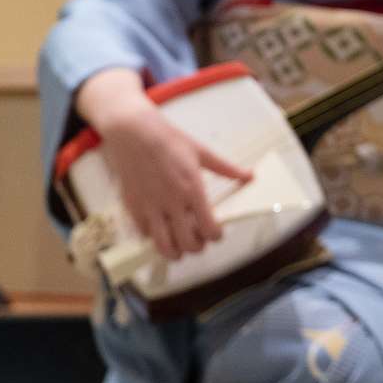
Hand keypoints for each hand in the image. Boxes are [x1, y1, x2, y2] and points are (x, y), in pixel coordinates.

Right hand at [84, 86, 253, 262]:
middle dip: (197, 246)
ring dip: (175, 251)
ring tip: (179, 245)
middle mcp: (172, 202)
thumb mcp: (200, 151)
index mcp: (192, 189)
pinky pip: (145, 234)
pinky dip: (154, 237)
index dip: (216, 236)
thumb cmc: (167, 138)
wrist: (132, 131)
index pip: (209, 229)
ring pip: (164, 246)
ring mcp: (151, 206)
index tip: (216, 232)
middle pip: (189, 244)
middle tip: (198, 238)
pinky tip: (159, 228)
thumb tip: (250, 175)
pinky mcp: (133, 206)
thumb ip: (226, 168)